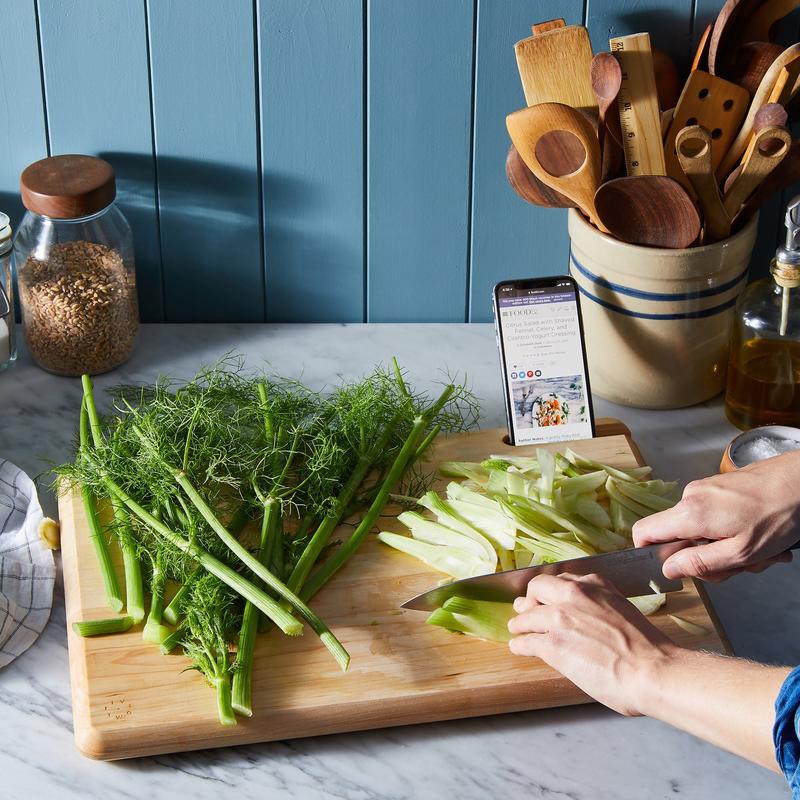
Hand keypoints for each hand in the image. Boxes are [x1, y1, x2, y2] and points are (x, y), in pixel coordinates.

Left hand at [507, 573, 676, 715]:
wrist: (652, 670)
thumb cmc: (647, 648)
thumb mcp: (623, 609)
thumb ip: (601, 605)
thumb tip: (589, 617)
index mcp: (595, 585)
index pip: (563, 579)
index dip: (552, 590)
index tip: (547, 595)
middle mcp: (574, 594)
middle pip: (538, 587)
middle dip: (530, 598)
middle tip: (525, 607)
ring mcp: (560, 618)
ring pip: (527, 615)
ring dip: (520, 622)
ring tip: (516, 628)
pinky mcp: (552, 644)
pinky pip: (526, 641)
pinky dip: (520, 645)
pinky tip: (518, 647)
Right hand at [632, 451, 799, 581]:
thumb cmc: (777, 515)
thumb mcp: (741, 553)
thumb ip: (700, 563)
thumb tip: (668, 570)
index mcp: (689, 513)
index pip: (643, 532)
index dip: (651, 554)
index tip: (677, 567)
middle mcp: (690, 497)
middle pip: (677, 538)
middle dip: (706, 558)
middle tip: (739, 565)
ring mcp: (703, 489)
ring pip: (699, 531)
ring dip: (726, 548)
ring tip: (759, 551)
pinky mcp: (717, 487)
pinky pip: (712, 518)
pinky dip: (732, 533)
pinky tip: (758, 537)